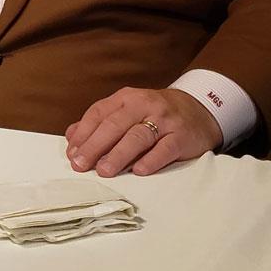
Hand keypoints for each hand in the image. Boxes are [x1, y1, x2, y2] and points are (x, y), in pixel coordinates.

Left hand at [64, 87, 222, 176]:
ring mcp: (164, 120)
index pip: (99, 113)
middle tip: (81, 165)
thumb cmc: (155, 115)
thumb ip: (100, 122)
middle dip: (95, 146)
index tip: (72, 154)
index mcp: (126, 98)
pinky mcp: (182, 136)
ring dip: (118, 155)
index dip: (83, 134)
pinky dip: (151, 160)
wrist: (200, 110)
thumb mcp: (128, 111)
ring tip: (104, 171)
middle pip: (114, 125)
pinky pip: (165, 148)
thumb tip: (71, 137)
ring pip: (138, 136)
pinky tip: (138, 171)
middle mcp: (144, 105)